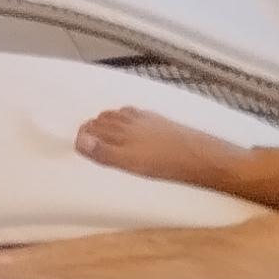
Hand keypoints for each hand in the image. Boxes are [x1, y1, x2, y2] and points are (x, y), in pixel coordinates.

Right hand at [75, 106, 231, 187]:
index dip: (82, 136)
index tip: (78, 144)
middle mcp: (131, 121)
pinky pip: (135, 115)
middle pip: (103, 119)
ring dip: (106, 122)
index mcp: (122, 130)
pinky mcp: (159, 122)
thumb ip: (103, 152)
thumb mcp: (130, 163)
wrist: (200, 157)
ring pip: (118, 115)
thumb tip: (80, 140)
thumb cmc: (166, 164)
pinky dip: (125, 118)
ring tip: (102, 132)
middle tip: (86, 139)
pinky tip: (130, 125)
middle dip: (92, 127)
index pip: (92, 128)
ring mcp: (146, 120)